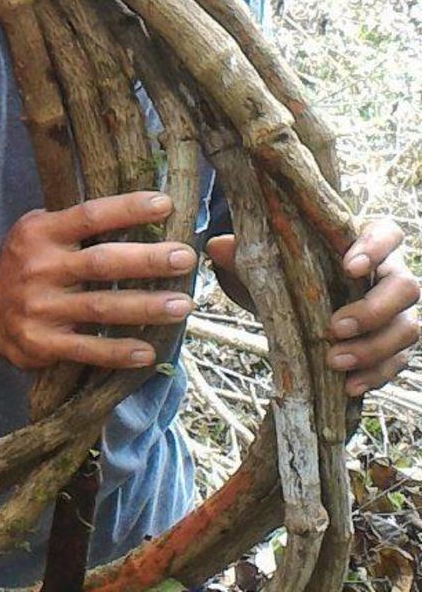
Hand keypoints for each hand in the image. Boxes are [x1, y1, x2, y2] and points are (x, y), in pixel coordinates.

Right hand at [0, 191, 197, 370]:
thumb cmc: (27, 263)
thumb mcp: (40, 232)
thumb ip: (79, 223)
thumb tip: (147, 210)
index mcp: (40, 233)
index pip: (89, 216)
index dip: (127, 209)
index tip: (165, 205)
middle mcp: (39, 268)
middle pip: (101, 263)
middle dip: (148, 260)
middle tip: (185, 258)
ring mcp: (39, 308)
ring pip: (101, 308)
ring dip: (146, 307)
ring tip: (183, 304)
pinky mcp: (41, 343)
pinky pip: (86, 349)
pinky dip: (118, 352)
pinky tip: (148, 352)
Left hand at [206, 220, 419, 395]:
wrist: (302, 300)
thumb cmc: (291, 270)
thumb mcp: (269, 259)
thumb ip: (247, 251)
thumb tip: (216, 246)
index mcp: (368, 243)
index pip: (388, 234)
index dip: (376, 248)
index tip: (349, 265)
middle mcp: (392, 274)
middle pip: (407, 288)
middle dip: (373, 310)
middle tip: (334, 327)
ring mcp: (398, 313)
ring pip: (408, 329)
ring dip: (373, 348)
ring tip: (334, 361)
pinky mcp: (394, 346)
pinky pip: (397, 362)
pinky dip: (375, 375)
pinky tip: (348, 386)